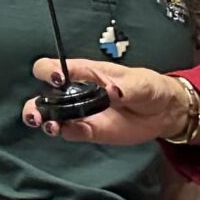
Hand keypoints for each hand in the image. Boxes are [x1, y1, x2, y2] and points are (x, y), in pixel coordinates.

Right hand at [19, 57, 192, 146]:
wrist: (164, 112)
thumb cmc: (150, 87)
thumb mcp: (142, 83)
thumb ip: (126, 87)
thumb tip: (112, 92)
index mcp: (85, 72)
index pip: (55, 66)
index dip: (48, 71)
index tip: (57, 80)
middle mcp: (76, 92)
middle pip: (44, 95)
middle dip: (36, 104)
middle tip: (38, 113)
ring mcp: (81, 113)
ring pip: (51, 116)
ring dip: (44, 120)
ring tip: (48, 126)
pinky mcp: (89, 131)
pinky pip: (71, 132)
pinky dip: (65, 133)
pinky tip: (65, 132)